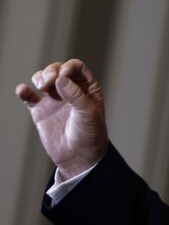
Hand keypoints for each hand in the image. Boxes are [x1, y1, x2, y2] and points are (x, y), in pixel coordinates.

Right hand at [16, 59, 107, 178]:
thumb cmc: (90, 134)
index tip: (61, 77)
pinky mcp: (40, 111)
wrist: (79, 157)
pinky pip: (29, 97)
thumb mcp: (88, 113)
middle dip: (50, 71)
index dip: (67, 68)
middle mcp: (70, 91)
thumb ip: (75, 94)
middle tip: (48, 83)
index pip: (76, 67)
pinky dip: (24, 91)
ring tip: (41, 86)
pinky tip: (23, 90)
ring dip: (39, 77)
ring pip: (43, 79)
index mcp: (87, 88)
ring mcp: (54, 100)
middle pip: (57, 70)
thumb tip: (60, 78)